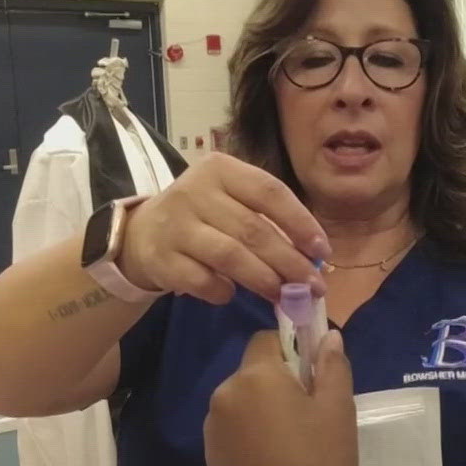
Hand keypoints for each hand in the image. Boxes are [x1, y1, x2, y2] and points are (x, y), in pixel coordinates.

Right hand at [120, 154, 328, 303]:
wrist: (143, 233)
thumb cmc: (203, 216)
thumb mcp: (231, 200)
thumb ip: (268, 219)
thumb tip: (314, 257)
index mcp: (220, 169)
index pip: (270, 191)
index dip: (300, 222)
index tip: (322, 251)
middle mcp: (195, 191)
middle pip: (254, 229)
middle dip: (290, 262)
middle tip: (313, 286)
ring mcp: (175, 224)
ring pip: (231, 256)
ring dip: (265, 280)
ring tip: (285, 296)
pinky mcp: (161, 258)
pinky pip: (202, 280)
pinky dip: (222, 291)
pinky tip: (231, 294)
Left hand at [205, 329, 357, 465]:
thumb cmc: (319, 455)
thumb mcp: (337, 407)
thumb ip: (332, 365)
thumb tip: (328, 336)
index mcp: (255, 376)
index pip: (266, 340)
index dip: (290, 350)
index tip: (311, 375)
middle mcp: (224, 394)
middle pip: (252, 373)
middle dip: (276, 384)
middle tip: (306, 414)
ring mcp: (213, 427)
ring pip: (241, 402)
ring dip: (260, 410)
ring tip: (288, 442)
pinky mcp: (210, 455)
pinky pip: (232, 430)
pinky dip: (248, 435)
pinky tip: (271, 460)